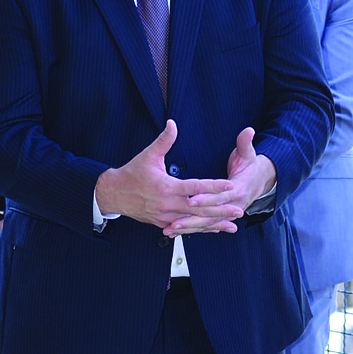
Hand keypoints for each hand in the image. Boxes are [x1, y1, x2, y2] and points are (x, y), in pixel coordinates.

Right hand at [95, 120, 237, 233]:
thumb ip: (164, 140)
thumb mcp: (148, 155)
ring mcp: (165, 216)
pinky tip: (213, 230)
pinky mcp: (162, 223)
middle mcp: (167, 204)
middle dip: (220, 211)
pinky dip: (200, 229)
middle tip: (239, 210)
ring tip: (232, 225)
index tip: (230, 185)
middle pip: (199, 209)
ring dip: (214, 224)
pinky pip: (184, 227)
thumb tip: (173, 123)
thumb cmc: (131, 173)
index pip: (195, 186)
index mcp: (166, 187)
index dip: (214, 186)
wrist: (113, 194)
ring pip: (193, 222)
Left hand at [168, 127, 276, 235]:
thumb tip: (249, 130)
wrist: (261, 181)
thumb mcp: (249, 154)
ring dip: (188, 227)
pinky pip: (204, 225)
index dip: (205, 197)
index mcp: (237, 189)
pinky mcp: (221, 216)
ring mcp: (227, 213)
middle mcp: (232, 205)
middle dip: (191, 218)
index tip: (190, 198)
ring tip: (169, 230)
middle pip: (209, 214)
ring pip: (205, 223)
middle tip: (174, 221)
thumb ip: (245, 143)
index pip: (219, 195)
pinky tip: (175, 232)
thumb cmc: (251, 166)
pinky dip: (190, 229)